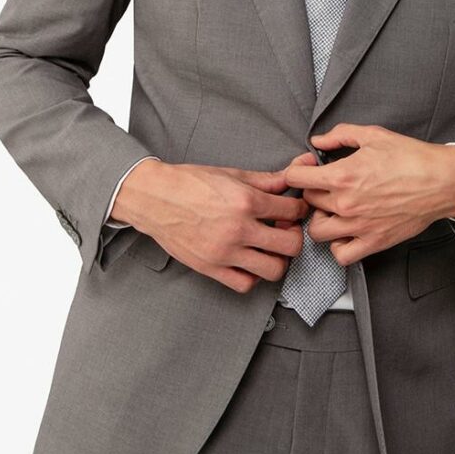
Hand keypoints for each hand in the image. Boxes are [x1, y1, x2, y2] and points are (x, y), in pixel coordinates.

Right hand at [112, 159, 309, 293]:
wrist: (155, 198)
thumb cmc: (190, 182)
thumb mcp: (233, 174)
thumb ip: (268, 179)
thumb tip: (297, 169)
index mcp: (246, 201)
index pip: (293, 210)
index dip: (299, 209)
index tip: (294, 209)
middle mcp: (238, 229)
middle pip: (290, 245)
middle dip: (294, 236)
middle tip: (284, 229)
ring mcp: (225, 252)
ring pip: (273, 270)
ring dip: (277, 259)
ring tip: (268, 246)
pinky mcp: (211, 268)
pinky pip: (245, 284)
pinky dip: (253, 275)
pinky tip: (249, 260)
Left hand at [281, 123, 454, 264]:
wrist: (441, 181)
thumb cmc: (410, 157)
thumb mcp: (373, 135)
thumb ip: (339, 135)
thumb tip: (317, 141)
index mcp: (342, 175)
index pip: (295, 178)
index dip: (298, 168)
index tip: (310, 166)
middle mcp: (345, 203)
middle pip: (306, 202)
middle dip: (312, 190)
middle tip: (326, 184)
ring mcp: (358, 226)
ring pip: (316, 231)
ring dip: (320, 219)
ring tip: (332, 209)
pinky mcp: (373, 242)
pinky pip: (341, 255)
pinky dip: (338, 246)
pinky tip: (345, 231)